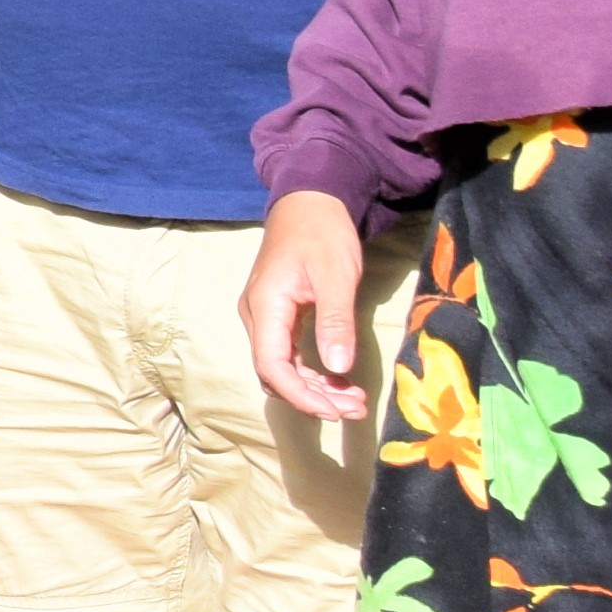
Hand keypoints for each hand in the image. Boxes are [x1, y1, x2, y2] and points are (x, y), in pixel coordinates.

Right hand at [242, 190, 376, 424]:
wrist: (310, 200)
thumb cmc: (323, 232)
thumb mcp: (337, 275)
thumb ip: (335, 321)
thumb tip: (339, 368)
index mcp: (265, 307)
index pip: (273, 367)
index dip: (301, 396)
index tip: (335, 411)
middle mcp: (257, 317)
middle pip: (276, 373)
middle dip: (313, 398)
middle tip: (354, 409)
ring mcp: (265, 317)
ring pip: (282, 368)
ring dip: (315, 388)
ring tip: (353, 400)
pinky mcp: (278, 316)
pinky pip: (289, 355)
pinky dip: (313, 372)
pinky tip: (340, 379)